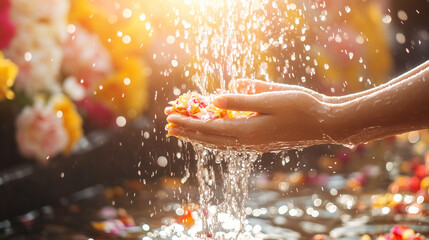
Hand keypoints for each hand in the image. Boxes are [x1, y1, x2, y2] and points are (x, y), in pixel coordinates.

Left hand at [166, 84, 333, 151]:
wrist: (324, 123)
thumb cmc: (300, 106)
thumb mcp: (270, 98)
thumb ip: (241, 100)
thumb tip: (214, 99)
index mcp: (247, 130)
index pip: (208, 127)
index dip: (188, 123)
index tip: (170, 118)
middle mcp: (247, 141)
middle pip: (209, 138)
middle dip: (187, 131)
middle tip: (168, 126)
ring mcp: (253, 145)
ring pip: (218, 143)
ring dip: (198, 137)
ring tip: (183, 133)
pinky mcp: (260, 143)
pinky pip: (229, 144)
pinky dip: (214, 140)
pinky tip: (211, 138)